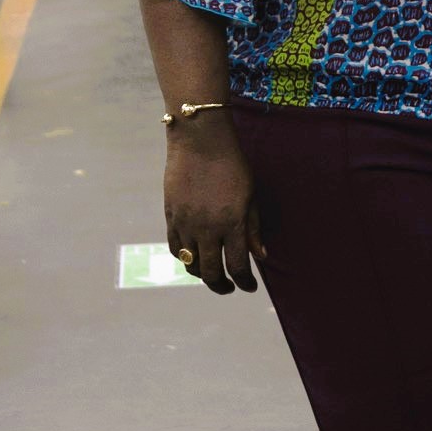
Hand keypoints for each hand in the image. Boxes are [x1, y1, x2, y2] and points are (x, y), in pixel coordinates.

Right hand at [163, 114, 263, 294]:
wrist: (200, 142)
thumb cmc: (233, 165)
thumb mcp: (251, 195)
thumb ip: (253, 228)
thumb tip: (260, 256)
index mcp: (232, 223)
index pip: (238, 266)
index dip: (245, 282)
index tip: (250, 287)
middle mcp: (207, 229)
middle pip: (212, 272)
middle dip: (222, 286)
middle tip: (229, 287)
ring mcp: (186, 224)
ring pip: (191, 264)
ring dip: (202, 275)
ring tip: (212, 275)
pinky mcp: (171, 217)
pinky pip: (175, 248)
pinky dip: (184, 259)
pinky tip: (194, 258)